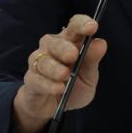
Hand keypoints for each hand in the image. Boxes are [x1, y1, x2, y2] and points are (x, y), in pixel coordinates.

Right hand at [11, 14, 106, 132]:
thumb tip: (100, 43)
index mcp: (70, 42)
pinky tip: (59, 88)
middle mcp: (52, 48)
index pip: (74, 26)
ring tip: (65, 75)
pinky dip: (48, 84)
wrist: (54, 108)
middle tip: (73, 55)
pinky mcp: (30, 80)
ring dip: (54, 67)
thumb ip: (92, 61)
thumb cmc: (73, 86)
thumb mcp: (89, 77)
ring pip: (43, 60)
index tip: (92, 27)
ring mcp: (38, 63)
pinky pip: (36, 79)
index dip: (82, 24)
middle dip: (63, 47)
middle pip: (54, 41)